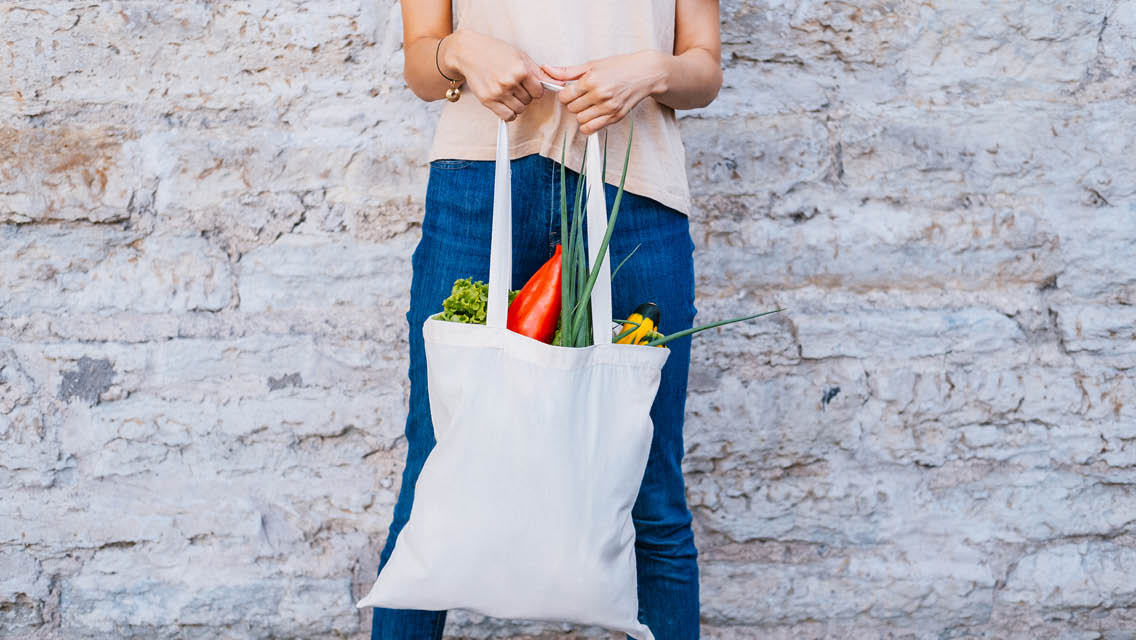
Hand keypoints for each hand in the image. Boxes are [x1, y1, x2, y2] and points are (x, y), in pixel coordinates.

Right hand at [441, 30, 549, 121]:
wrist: (468, 52)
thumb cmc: (495, 51)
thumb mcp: (520, 56)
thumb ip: (538, 72)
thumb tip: (559, 84)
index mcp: (521, 70)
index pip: (539, 91)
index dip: (535, 89)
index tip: (528, 84)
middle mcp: (510, 82)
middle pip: (529, 101)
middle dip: (525, 95)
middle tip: (514, 85)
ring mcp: (498, 92)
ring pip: (519, 110)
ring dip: (517, 104)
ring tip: (508, 92)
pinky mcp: (488, 100)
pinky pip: (507, 116)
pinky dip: (509, 113)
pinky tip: (505, 103)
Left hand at [542, 51, 667, 134]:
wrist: (645, 73)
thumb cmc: (620, 66)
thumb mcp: (593, 64)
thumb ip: (568, 71)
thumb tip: (547, 70)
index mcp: (591, 80)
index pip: (565, 96)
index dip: (565, 94)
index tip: (571, 91)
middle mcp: (599, 95)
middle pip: (572, 109)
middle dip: (574, 103)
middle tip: (582, 96)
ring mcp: (608, 108)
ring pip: (581, 120)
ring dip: (582, 113)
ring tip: (590, 104)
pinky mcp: (615, 117)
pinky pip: (592, 129)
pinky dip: (589, 124)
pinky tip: (593, 114)